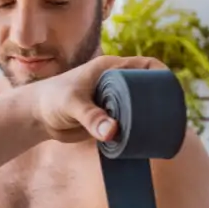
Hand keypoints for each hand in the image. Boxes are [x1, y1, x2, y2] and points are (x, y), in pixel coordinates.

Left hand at [31, 55, 167, 142]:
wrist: (36, 116)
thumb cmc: (52, 100)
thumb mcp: (72, 105)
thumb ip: (91, 118)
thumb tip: (113, 133)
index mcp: (110, 69)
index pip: (145, 65)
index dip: (161, 74)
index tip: (172, 89)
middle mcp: (114, 83)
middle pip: (146, 89)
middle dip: (159, 101)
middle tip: (169, 117)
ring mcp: (112, 102)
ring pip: (139, 108)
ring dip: (148, 119)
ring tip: (160, 131)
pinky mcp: (107, 120)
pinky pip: (128, 125)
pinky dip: (136, 132)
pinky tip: (143, 143)